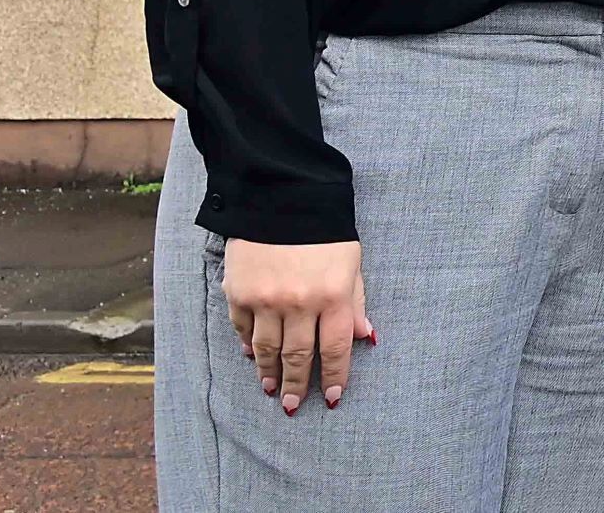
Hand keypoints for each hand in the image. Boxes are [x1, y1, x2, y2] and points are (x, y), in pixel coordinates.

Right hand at [220, 238, 370, 414]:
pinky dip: (247, 346)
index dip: (334, 376)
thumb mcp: (351, 262)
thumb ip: (355, 302)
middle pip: (298, 356)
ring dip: (269, 373)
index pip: (335, 348)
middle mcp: (299, 302)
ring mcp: (266, 299)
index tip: (331, 397)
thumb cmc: (325, 230)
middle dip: (297, 384)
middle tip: (293, 405)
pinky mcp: (239, 293)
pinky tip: (252, 357)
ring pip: (266, 349)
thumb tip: (365, 337)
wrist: (282, 197)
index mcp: (333, 295)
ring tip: (271, 389)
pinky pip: (242, 329)